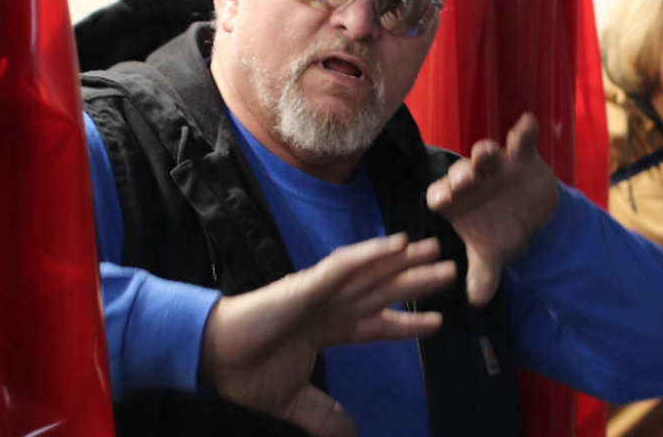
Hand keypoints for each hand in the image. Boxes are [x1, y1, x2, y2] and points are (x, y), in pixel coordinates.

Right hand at [199, 234, 454, 436]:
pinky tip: (397, 245)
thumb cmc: (245, 372)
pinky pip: (346, 265)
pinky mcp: (307, 284)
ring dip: (404, 261)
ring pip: (372, 273)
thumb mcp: (293, 401)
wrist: (210, 357)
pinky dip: (372, 254)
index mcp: (327, 330)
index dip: (406, 323)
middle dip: (417, 283)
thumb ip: (322, 415)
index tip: (437, 323)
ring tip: (435, 250)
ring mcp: (321, 292)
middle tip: (452, 272)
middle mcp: (330, 306)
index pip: (377, 324)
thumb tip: (349, 434)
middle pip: (384, 291)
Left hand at [427, 112, 559, 306]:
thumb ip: (483, 275)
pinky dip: (525, 131)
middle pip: (461, 172)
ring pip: (486, 154)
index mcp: (455, 200)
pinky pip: (522, 140)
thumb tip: (477, 300)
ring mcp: (497, 165)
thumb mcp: (492, 256)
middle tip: (465, 180)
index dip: (441, 195)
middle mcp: (472, 178)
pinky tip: (528, 122)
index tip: (444, 200)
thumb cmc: (502, 233)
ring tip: (486, 154)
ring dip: (485, 154)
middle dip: (462, 174)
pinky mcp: (522, 156)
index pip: (440, 194)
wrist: (534, 220)